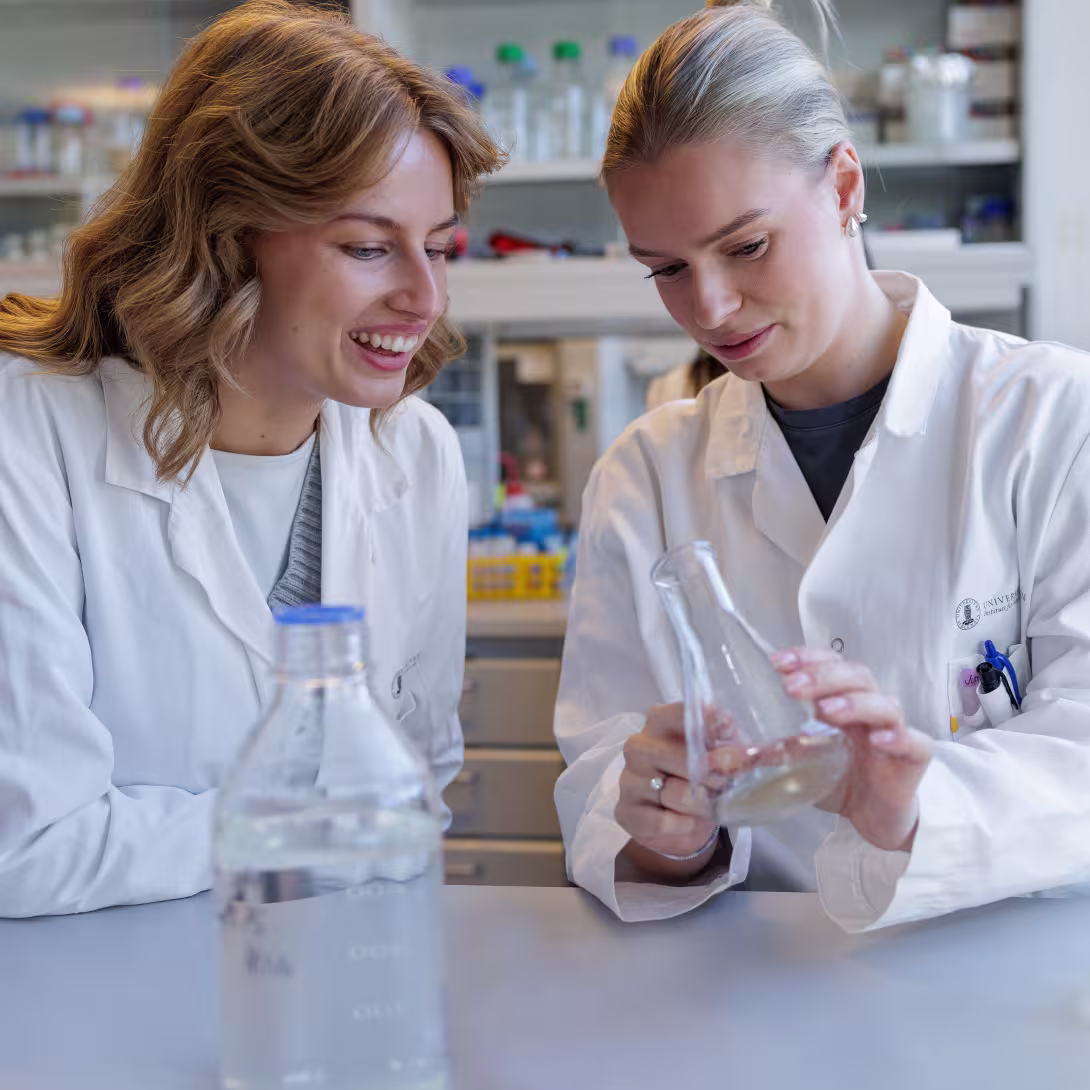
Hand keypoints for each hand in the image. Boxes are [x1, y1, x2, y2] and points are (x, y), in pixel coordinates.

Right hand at [616, 703, 720, 878]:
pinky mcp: (627, 812)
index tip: (730, 730)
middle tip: (736, 781)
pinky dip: (684, 826)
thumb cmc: (695, 775)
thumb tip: (753, 744)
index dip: (710, 724)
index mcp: (659, 721)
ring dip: (705, 804)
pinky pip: (664, 822)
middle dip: (719, 774)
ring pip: (680, 794)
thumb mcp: (714, 753)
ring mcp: (629, 779)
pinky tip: (688, 823)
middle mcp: (639, 746)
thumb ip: (728, 743)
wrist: (671, 819)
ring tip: (712, 804)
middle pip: (687, 760)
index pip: (681, 715)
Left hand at [771, 647, 932, 851]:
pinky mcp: (914, 758)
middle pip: (856, 675)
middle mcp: (869, 708)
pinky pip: (913, 741)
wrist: (876, 819)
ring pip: (883, 703)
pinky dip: (896, 736)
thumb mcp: (797, 764)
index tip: (777, 662)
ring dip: (854, 701)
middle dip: (823, 676)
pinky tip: (877, 740)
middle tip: (792, 687)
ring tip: (828, 710)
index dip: (806, 657)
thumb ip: (769, 749)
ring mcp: (894, 730)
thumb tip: (724, 743)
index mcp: (841, 700)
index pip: (828, 664)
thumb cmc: (839, 780)